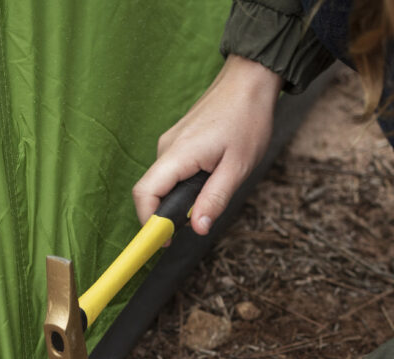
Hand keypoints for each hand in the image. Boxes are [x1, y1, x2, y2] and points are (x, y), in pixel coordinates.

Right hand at [133, 54, 282, 235]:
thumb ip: (214, 199)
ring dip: (180, 199)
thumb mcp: (237, 167)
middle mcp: (167, 148)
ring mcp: (170, 143)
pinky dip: (184, 184)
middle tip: (196, 222)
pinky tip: (210, 178)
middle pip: (151, 191)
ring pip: (164, 182)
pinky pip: (172, 171)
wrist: (249, 81)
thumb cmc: (247, 120)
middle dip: (167, 214)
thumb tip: (197, 228)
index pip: (145, 194)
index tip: (163, 242)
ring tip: (212, 192)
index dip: (148, 222)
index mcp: (178, 154)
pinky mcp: (177, 141)